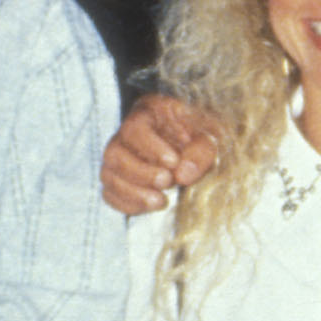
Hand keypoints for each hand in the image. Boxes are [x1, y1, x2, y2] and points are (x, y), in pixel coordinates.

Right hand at [102, 92, 221, 216]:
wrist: (203, 150)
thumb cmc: (205, 135)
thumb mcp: (211, 135)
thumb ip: (201, 152)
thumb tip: (182, 175)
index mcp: (148, 113)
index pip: (134, 127)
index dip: (150, 147)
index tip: (173, 162)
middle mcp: (126, 135)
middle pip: (115, 153)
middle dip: (141, 172)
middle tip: (167, 182)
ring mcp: (120, 159)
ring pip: (109, 175)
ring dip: (133, 192)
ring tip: (161, 201)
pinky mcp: (120, 181)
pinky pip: (110, 194)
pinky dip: (127, 203)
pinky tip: (150, 206)